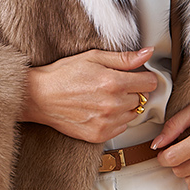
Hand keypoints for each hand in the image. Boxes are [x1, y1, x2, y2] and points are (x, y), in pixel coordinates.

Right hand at [22, 48, 158, 143]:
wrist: (40, 97)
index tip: (136, 77)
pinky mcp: (99, 135)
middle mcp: (112, 104)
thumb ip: (123, 58)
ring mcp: (106, 122)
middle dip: (132, 91)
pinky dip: (114, 120)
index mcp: (113, 82)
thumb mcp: (93, 57)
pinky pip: (120, 128)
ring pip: (132, 114)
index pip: (149, 83)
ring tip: (104, 98)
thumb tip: (147, 54)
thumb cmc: (63, 75)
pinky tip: (99, 111)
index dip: (144, 78)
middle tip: (113, 86)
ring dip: (124, 107)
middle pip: (141, 99)